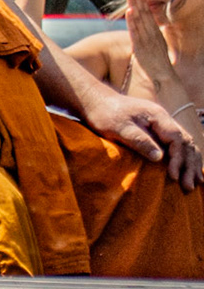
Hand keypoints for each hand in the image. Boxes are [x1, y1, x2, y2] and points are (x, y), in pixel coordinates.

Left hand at [83, 89, 200, 188]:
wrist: (95, 102)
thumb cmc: (104, 114)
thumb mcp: (119, 127)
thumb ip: (139, 140)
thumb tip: (160, 158)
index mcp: (157, 116)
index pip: (177, 139)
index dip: (178, 158)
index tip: (173, 176)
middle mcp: (164, 119)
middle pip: (186, 143)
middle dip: (189, 165)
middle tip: (188, 186)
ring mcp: (162, 125)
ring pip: (185, 145)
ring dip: (191, 163)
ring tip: (196, 183)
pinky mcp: (158, 131)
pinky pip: (178, 146)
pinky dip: (186, 159)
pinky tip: (190, 171)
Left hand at [126, 0, 176, 86]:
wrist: (164, 77)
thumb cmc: (159, 63)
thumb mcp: (156, 46)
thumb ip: (151, 36)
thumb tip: (146, 28)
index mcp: (156, 34)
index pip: (149, 15)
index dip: (144, 3)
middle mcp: (152, 35)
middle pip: (144, 14)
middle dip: (139, 1)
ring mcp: (146, 40)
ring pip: (139, 20)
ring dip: (135, 6)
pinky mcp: (140, 48)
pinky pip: (135, 32)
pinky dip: (132, 22)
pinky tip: (130, 12)